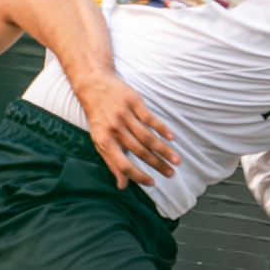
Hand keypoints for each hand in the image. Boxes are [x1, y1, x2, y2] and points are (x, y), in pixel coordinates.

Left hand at [77, 71, 178, 188]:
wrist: (93, 84)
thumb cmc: (97, 116)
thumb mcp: (98, 140)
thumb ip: (111, 162)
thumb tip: (121, 185)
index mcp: (104, 141)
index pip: (123, 165)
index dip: (138, 176)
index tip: (152, 183)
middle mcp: (115, 129)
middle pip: (139, 151)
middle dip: (157, 164)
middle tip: (171, 173)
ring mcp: (124, 115)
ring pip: (147, 137)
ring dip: (163, 150)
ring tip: (176, 160)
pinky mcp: (133, 102)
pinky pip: (149, 118)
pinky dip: (162, 128)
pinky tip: (172, 137)